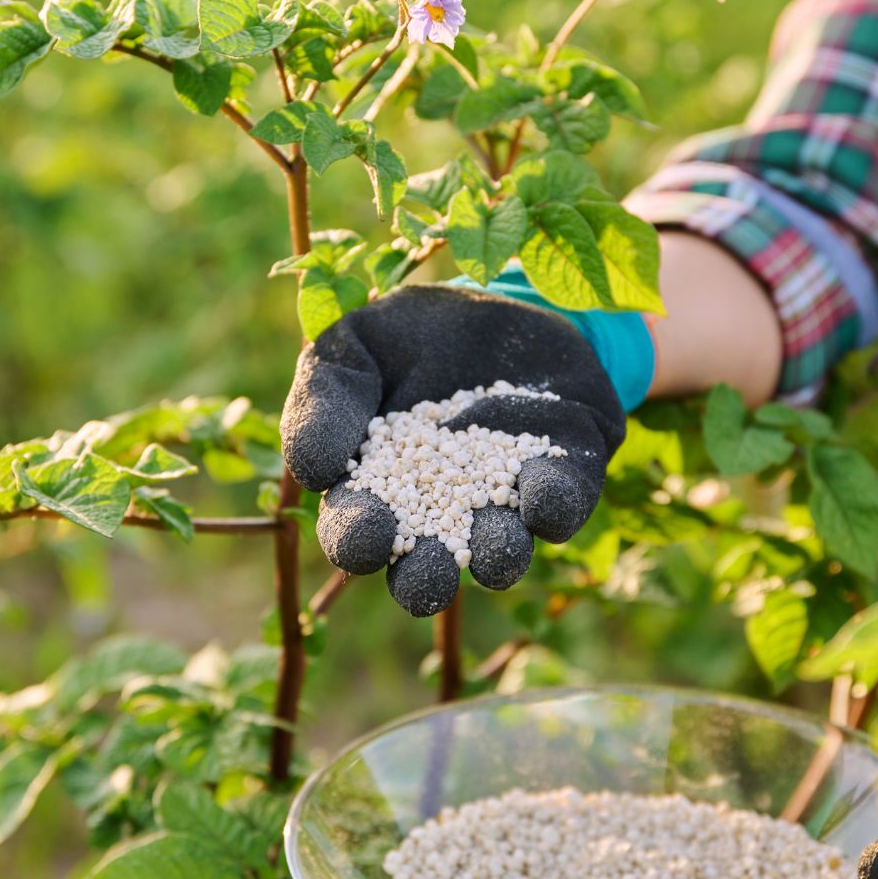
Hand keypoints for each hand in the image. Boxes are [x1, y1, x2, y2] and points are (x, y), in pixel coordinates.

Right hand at [280, 284, 627, 615]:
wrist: (506, 299)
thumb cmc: (413, 335)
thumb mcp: (355, 347)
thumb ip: (323, 400)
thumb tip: (313, 471)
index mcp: (377, 492)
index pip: (358, 535)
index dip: (359, 541)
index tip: (367, 534)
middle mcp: (442, 515)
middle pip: (429, 570)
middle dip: (429, 578)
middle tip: (431, 572)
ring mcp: (506, 503)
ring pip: (502, 553)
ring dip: (499, 554)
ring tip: (496, 543)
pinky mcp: (564, 479)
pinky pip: (562, 506)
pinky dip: (554, 504)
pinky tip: (543, 489)